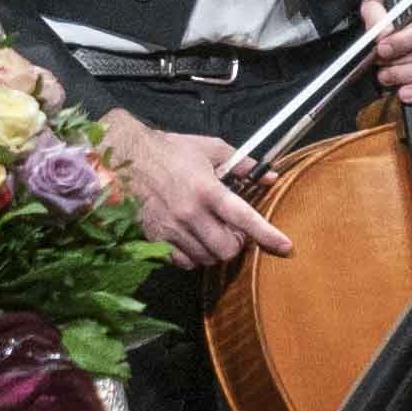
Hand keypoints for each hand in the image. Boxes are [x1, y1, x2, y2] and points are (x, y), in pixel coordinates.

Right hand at [100, 109, 289, 269]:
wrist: (125, 159)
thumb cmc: (171, 151)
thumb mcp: (211, 149)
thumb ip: (243, 164)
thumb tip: (270, 177)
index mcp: (207, 189)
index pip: (244, 218)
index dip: (267, 235)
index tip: (286, 247)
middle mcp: (190, 213)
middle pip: (226, 248)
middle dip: (236, 245)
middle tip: (234, 233)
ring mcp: (170, 228)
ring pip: (206, 258)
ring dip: (215, 251)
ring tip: (212, 236)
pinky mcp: (154, 237)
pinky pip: (182, 261)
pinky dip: (194, 257)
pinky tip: (193, 243)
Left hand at [370, 0, 411, 105]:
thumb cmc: (409, 25)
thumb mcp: (389, 10)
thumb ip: (378, 13)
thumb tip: (380, 31)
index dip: (406, 36)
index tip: (383, 47)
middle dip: (401, 59)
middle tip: (380, 65)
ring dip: (407, 76)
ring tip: (387, 77)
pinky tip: (406, 92)